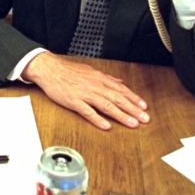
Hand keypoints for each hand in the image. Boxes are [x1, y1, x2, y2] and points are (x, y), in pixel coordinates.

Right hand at [22, 52, 148, 129]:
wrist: (49, 69)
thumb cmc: (68, 71)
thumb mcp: (90, 71)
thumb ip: (106, 78)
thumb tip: (120, 83)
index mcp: (99, 78)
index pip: (121, 90)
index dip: (134, 99)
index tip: (144, 107)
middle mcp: (94, 85)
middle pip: (117, 98)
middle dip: (132, 109)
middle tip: (144, 119)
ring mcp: (84, 94)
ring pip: (106, 105)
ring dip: (120, 115)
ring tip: (132, 123)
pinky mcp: (73, 101)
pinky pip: (87, 111)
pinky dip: (97, 119)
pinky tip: (106, 126)